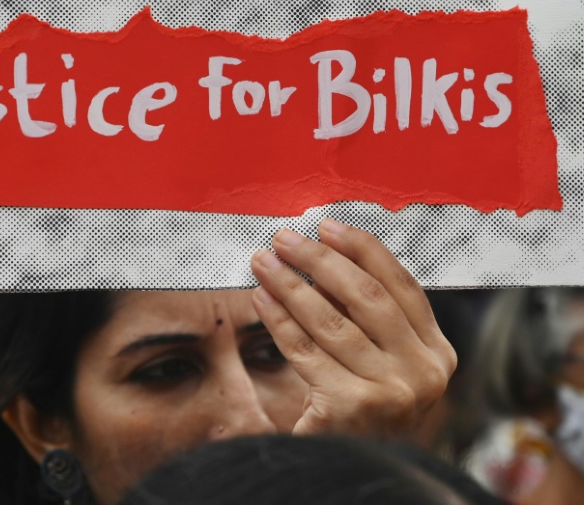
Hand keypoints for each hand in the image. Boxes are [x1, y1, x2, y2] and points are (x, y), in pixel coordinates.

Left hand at [250, 219, 456, 436]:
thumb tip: (324, 256)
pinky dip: (279, 320)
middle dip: (320, 260)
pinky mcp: (351, 407)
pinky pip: (305, 350)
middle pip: (366, 296)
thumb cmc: (364, 409)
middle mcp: (423, 371)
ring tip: (263, 262)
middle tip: (286, 239)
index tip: (328, 226)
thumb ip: (369, 318)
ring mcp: (390, 391)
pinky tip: (261, 299)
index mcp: (437, 353)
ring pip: (330, 320)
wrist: (356, 471)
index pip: (401, 285)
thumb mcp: (385, 363)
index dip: (363, 250)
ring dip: (290, 285)